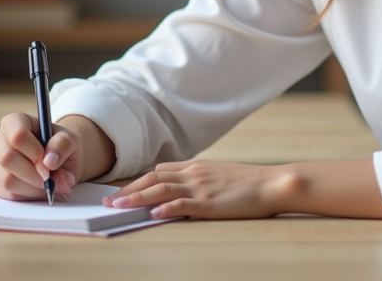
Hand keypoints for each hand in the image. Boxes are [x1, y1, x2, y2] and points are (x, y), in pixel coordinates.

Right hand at [0, 112, 80, 200]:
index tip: (49, 164)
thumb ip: (62, 145)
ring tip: (50, 184)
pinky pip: (7, 194)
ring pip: (7, 180)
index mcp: (15, 121)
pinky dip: (27, 195)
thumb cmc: (59, 146)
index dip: (34, 153)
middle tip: (51, 179)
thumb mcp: (69, 140)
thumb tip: (49, 161)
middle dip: (33, 174)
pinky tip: (38, 188)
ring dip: (33, 187)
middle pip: (7, 159)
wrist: (56, 162)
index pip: (17, 136)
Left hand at [103, 160, 298, 219]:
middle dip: (129, 190)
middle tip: (109, 201)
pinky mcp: (210, 203)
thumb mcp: (219, 175)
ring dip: (137, 198)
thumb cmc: (248, 183)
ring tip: (118, 207)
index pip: (160, 171)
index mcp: (196, 167)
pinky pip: (183, 204)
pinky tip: (152, 214)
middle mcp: (194, 174)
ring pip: (161, 190)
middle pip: (153, 179)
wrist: (272, 183)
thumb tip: (179, 191)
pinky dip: (165, 208)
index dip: (139, 182)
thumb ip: (198, 180)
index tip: (122, 191)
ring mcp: (201, 188)